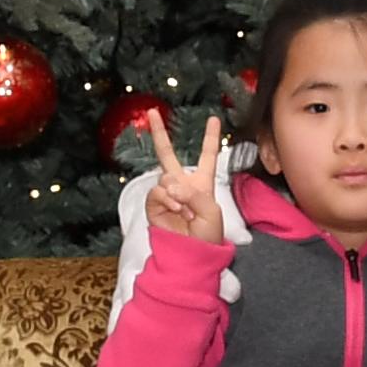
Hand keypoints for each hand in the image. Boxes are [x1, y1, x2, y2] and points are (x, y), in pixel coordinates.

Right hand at [143, 113, 226, 241]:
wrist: (191, 253)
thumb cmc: (207, 235)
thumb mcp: (211, 210)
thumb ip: (193, 193)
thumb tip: (170, 186)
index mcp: (202, 183)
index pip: (208, 155)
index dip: (211, 137)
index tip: (214, 119)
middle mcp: (182, 185)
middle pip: (167, 154)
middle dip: (159, 133)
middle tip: (152, 113)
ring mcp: (167, 194)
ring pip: (165, 176)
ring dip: (177, 193)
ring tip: (186, 211)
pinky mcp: (154, 204)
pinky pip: (157, 191)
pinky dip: (167, 199)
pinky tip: (176, 210)